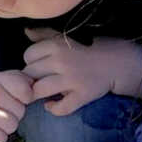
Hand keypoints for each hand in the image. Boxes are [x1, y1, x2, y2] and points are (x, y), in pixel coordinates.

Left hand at [22, 30, 141, 114]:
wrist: (115, 63)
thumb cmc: (87, 49)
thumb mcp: (66, 38)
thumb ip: (45, 34)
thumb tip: (27, 31)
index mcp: (56, 45)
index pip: (28, 55)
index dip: (30, 62)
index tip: (38, 67)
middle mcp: (61, 61)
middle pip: (30, 74)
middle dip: (31, 79)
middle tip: (38, 81)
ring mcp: (72, 80)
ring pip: (39, 91)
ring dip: (36, 94)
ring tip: (41, 94)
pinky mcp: (82, 95)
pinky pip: (60, 108)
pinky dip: (53, 109)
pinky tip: (51, 105)